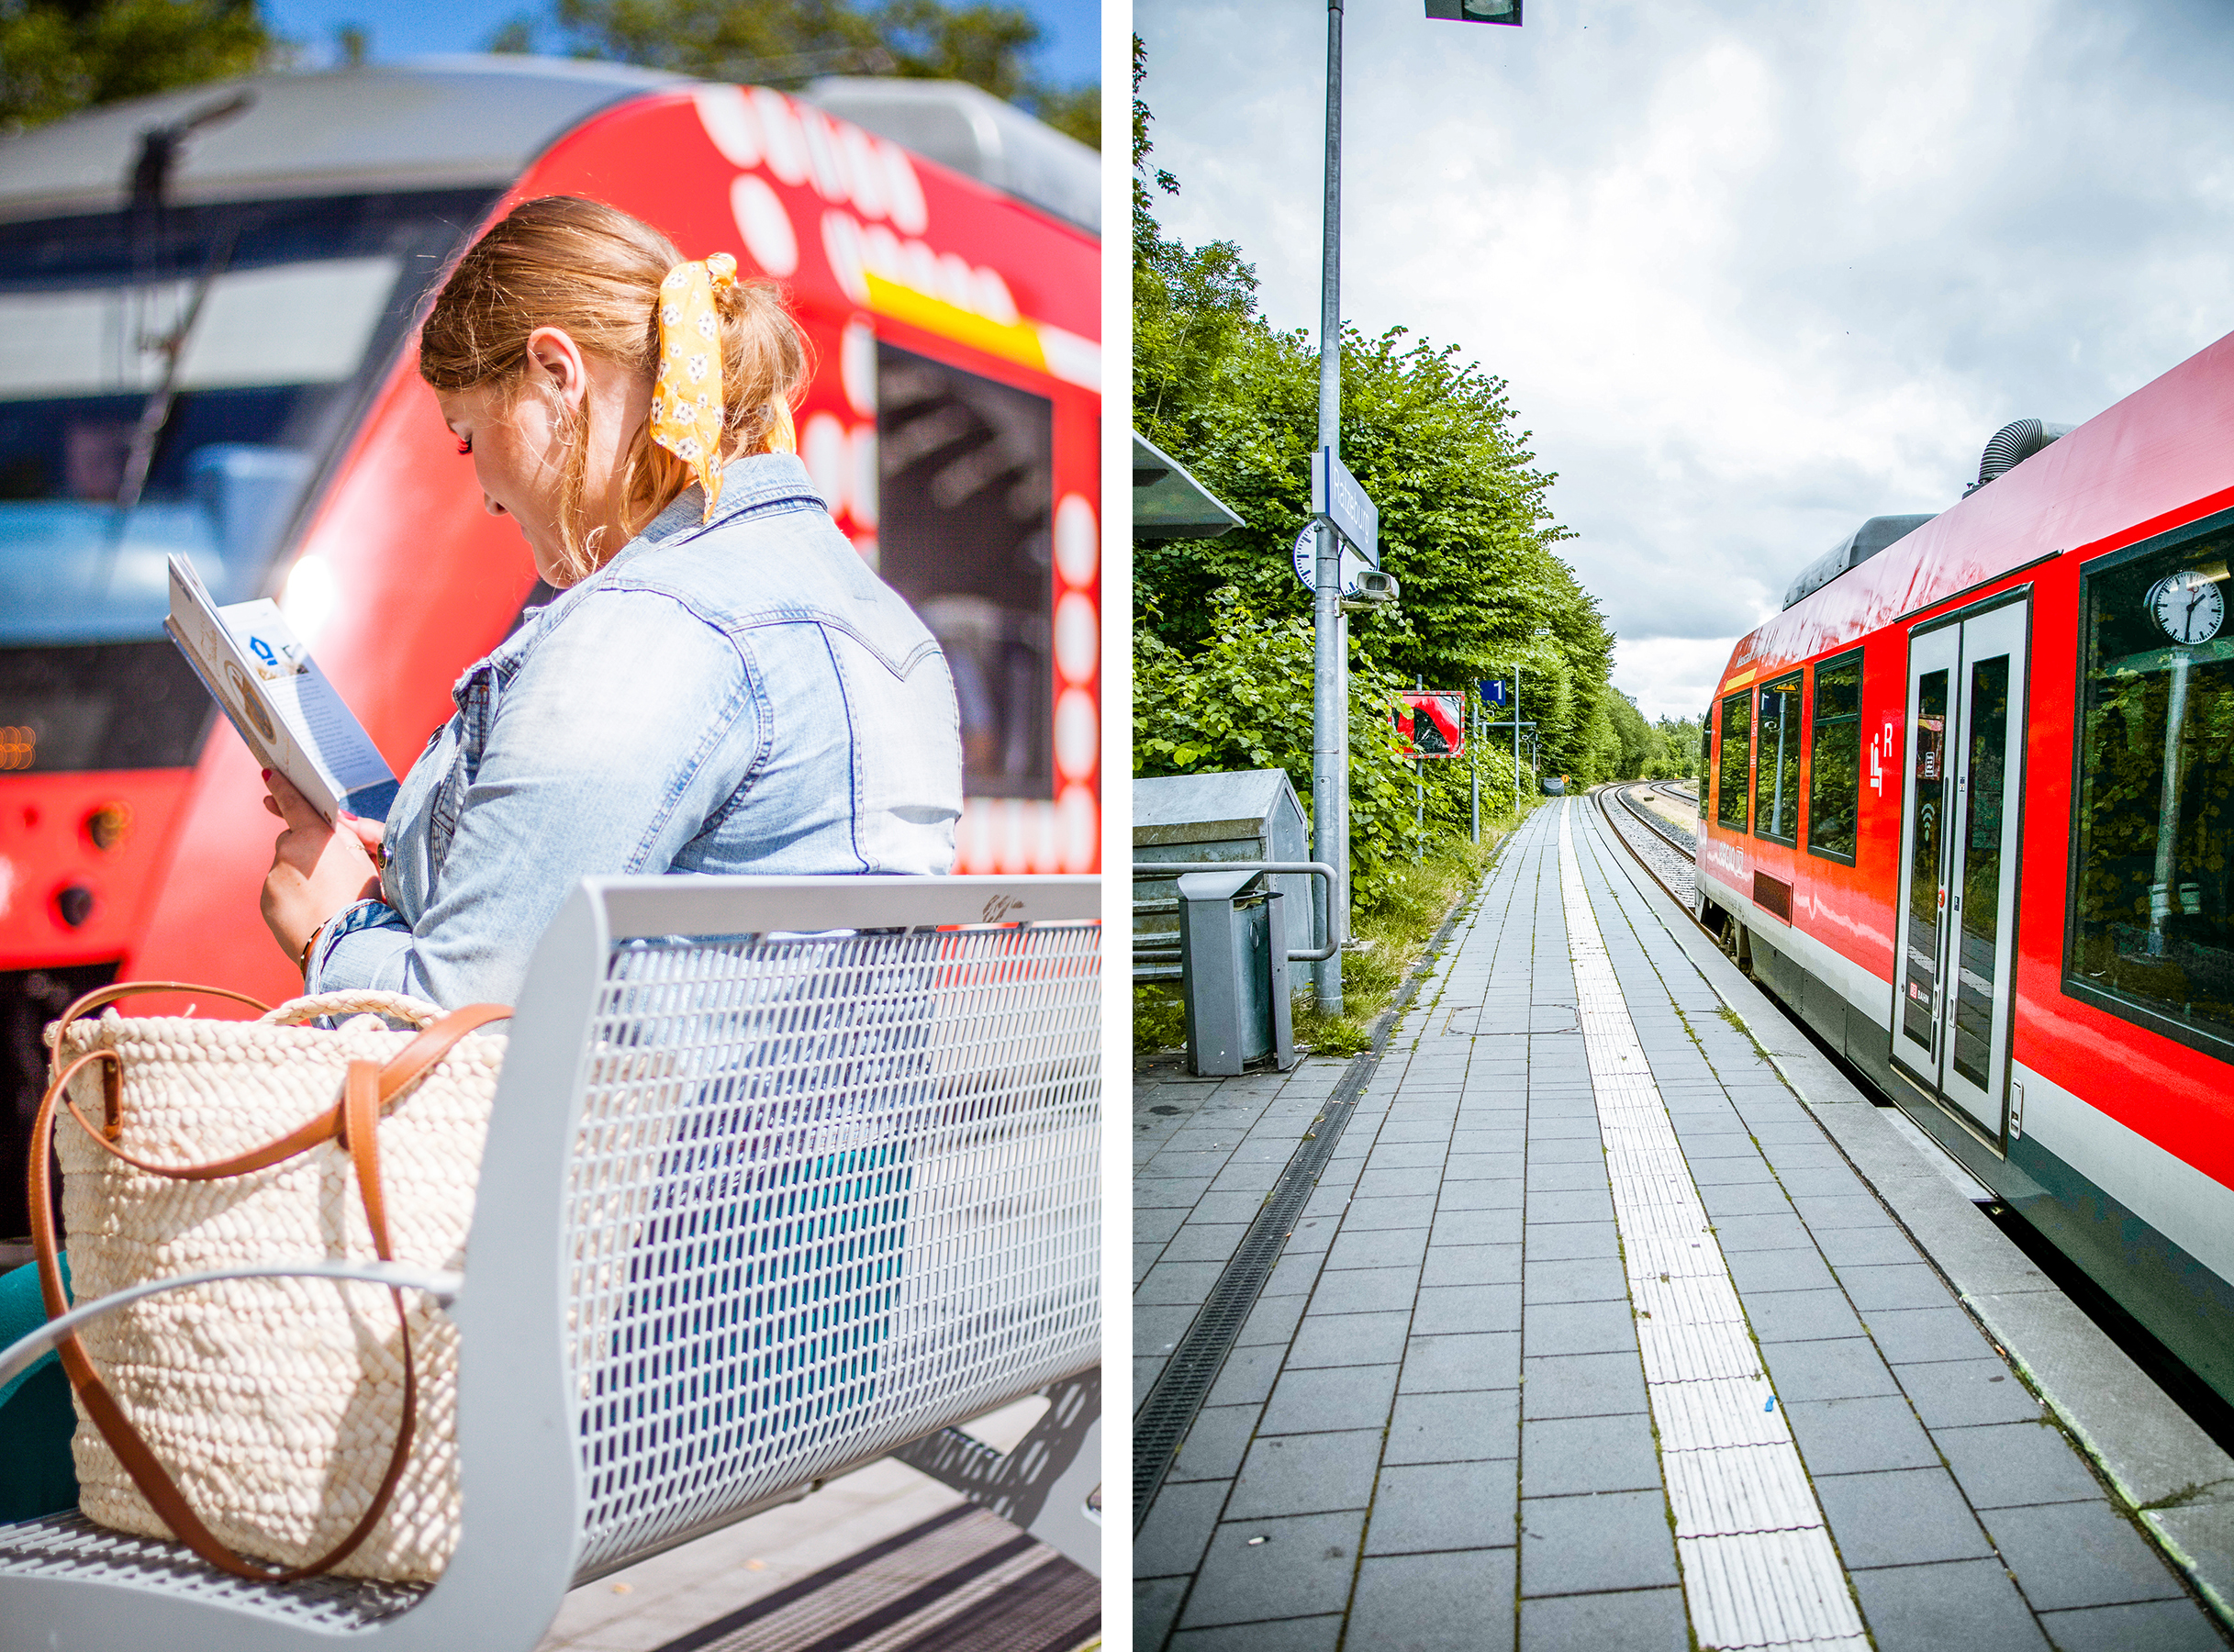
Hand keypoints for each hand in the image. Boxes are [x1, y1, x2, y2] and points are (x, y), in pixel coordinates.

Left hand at [260, 770, 382, 963]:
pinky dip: (292, 899)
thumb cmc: (365, 900)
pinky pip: (278, 892)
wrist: (346, 945)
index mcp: (315, 836)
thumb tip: (334, 822)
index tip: (269, 773)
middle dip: (306, 849)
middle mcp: (288, 852)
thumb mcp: (367, 861)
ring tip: (326, 901)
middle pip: (293, 840)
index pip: (294, 803)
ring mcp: (273, 878)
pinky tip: (313, 914)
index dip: (283, 787)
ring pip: (286, 868)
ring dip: (300, 878)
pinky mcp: (266, 901)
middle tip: (332, 874)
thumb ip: (347, 836)